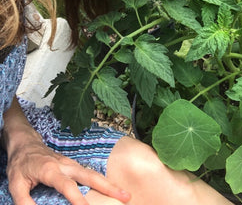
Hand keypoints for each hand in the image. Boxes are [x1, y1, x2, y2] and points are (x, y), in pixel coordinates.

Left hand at [6, 135, 130, 204]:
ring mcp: (71, 164)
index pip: (67, 187)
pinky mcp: (72, 165)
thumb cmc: (20, 164)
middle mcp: (65, 165)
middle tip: (125, 197)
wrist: (25, 143)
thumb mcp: (15, 184)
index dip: (78, 199)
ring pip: (93, 174)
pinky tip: (109, 188)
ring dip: (109, 184)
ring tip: (124, 194)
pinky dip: (101, 181)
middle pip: (90, 176)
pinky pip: (89, 174)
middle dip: (108, 187)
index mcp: (51, 170)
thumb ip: (24, 202)